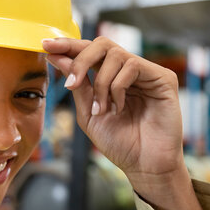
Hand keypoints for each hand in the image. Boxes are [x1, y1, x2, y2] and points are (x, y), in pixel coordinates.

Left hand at [43, 37, 184, 191]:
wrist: (144, 166)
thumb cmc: (120, 143)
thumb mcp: (89, 113)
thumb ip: (77, 85)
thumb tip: (58, 57)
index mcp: (111, 77)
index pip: (89, 52)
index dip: (68, 46)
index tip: (46, 45)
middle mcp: (129, 71)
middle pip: (101, 44)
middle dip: (81, 60)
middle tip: (71, 83)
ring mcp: (147, 73)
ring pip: (115, 54)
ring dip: (101, 84)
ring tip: (102, 109)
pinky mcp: (163, 78)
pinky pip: (132, 66)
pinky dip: (118, 88)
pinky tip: (119, 108)